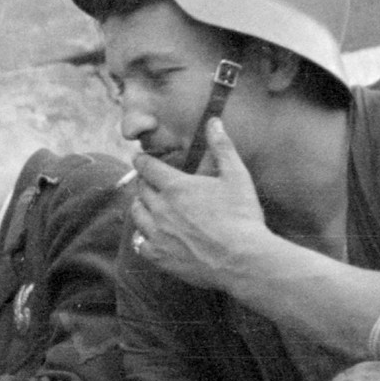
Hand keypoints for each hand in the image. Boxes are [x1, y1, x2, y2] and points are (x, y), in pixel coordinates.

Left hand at [129, 119, 270, 288]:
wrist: (243, 259)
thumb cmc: (243, 216)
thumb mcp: (237, 176)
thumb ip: (222, 147)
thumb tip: (214, 121)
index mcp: (176, 187)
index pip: (147, 167)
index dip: (142, 161)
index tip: (139, 158)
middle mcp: (160, 208)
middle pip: (141, 189)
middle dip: (144, 183)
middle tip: (149, 182)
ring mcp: (157, 233)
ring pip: (136, 214)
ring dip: (140, 206)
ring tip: (147, 205)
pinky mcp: (158, 256)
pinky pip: (139, 243)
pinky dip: (142, 237)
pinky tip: (150, 235)